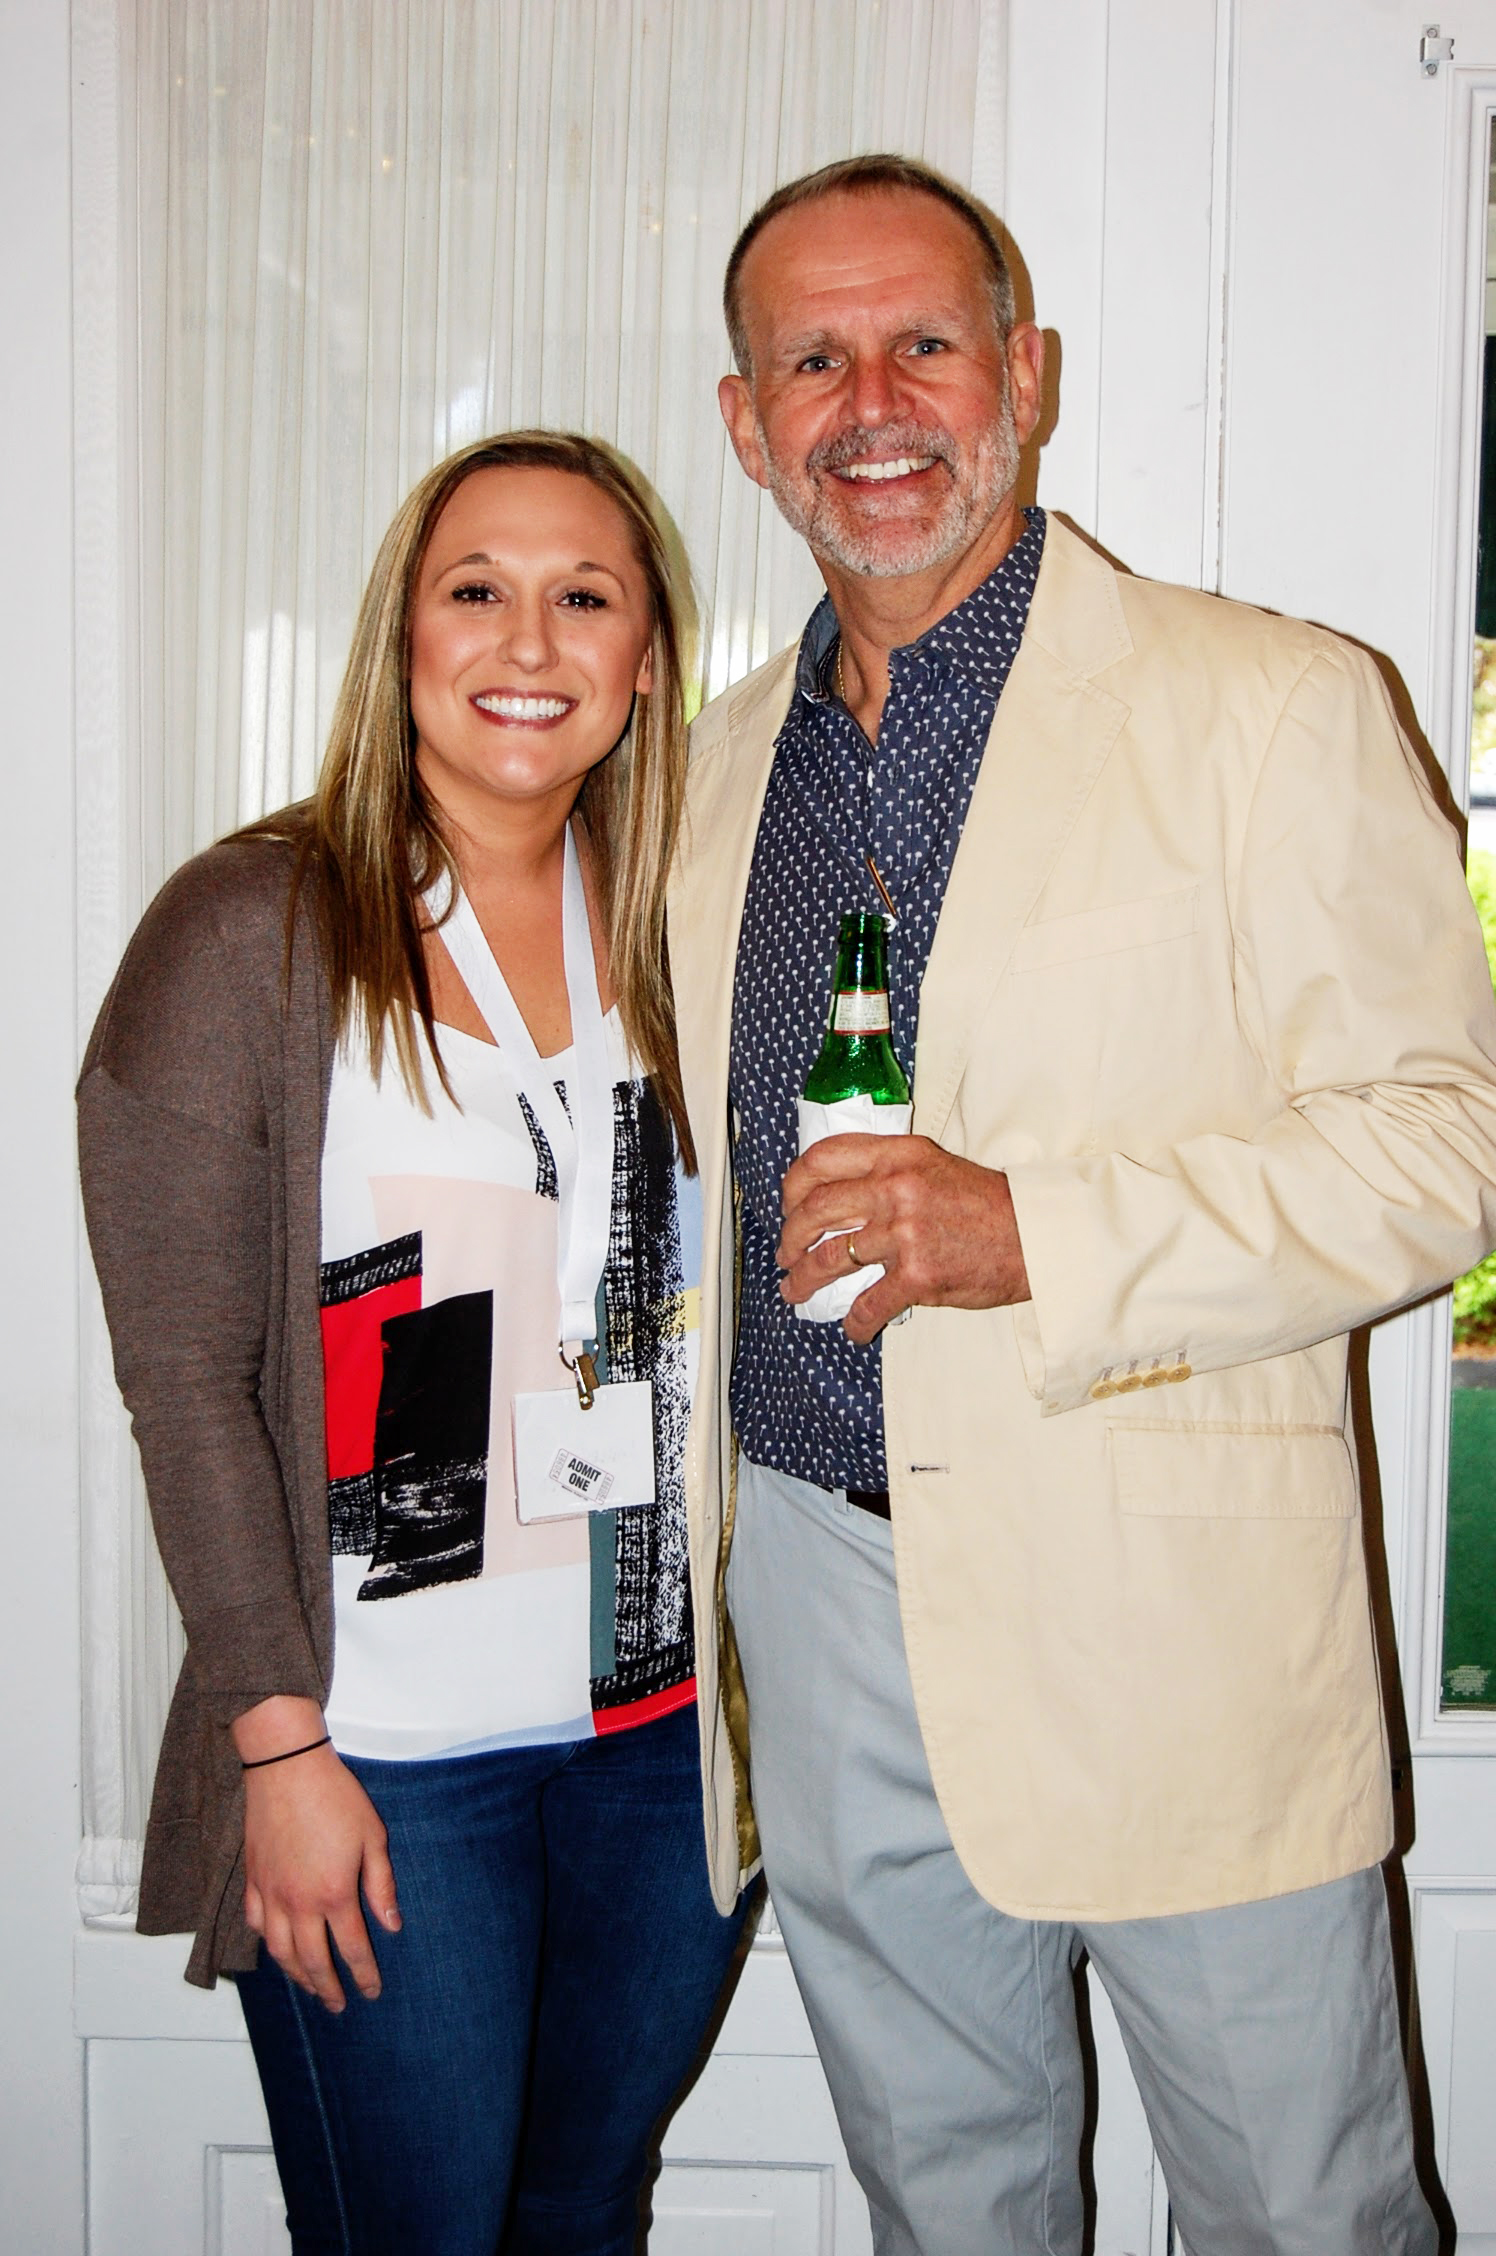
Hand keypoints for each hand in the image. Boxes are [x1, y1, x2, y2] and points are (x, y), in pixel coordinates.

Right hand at [235, 1700, 399, 2012]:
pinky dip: (267, 1944)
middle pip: (313, 1961)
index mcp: (333, 1894)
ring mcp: (271, 1894)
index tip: (371, 1992)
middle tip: (338, 2005)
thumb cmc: (335, 1797)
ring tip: (311, 1987)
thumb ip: (381, 1885)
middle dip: (328, 1988)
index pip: (352, 1949)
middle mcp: (298, 1903)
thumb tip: (392, 1924)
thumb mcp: (372, 1837)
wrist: (287, 1768)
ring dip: (297, 1975)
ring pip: (280, 1951)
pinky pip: (256, 1925)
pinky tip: (278, 1948)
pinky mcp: (253, 1880)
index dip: (363, 1975)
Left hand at [777, 1134, 1029, 1345]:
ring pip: (830, 1259)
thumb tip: (837, 1194)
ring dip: (804, 1280)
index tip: (788, 1205)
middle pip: (815, 1210)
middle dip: (790, 1237)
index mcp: (898, 1155)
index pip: (822, 1158)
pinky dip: (854, 1322)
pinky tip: (853, 1328)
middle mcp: (896, 1188)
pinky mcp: (918, 1275)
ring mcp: (905, 1233)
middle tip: (787, 1253)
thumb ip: (888, 1171)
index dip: (793, 1185)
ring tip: (796, 1291)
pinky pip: (867, 1304)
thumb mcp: (933, 1166)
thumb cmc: (986, 1205)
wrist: (1034, 1237)